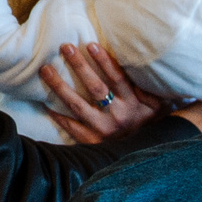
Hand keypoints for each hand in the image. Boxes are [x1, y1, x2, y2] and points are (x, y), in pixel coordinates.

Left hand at [37, 42, 157, 143]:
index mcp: (133, 104)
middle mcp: (118, 116)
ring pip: (78, 105)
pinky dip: (58, 116)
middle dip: (80, 66)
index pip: (118, 78)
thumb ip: (149, 87)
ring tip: (46, 70)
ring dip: (60, 87)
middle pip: (95, 88)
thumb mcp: (156, 104)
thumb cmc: (147, 121)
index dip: (104, 61)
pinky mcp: (93, 142)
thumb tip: (142, 64)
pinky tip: (45, 103)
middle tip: (65, 47)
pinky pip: (72, 127)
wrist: (145, 156)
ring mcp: (103, 131)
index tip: (90, 45)